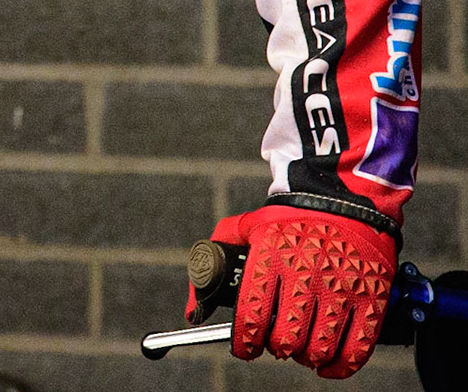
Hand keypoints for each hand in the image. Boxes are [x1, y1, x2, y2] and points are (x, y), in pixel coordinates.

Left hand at [196, 207, 395, 377]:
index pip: (251, 316)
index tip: (244, 348)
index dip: (244, 343)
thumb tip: (193, 310)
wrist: (344, 198)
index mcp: (270, 258)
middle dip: (276, 349)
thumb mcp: (245, 227)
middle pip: (286, 338)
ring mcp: (341, 288)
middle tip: (275, 345)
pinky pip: (357, 348)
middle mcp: (305, 276)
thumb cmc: (289, 218)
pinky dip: (341, 367)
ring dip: (306, 357)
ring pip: (320, 347)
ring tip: (301, 350)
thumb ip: (214, 260)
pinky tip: (328, 365)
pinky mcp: (371, 297)